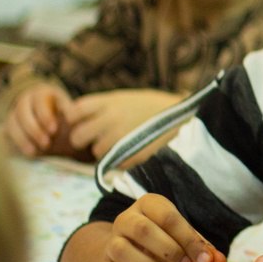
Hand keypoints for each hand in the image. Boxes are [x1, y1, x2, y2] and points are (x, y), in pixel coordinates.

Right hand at [1, 84, 71, 155]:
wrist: (55, 129)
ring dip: (23, 139)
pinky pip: (6, 135)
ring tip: (35, 152)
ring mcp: (13, 114)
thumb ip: (70, 114)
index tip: (54, 130)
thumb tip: (70, 117)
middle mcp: (24, 102)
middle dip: (34, 129)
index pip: (39, 101)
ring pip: (12, 124)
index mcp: (41, 94)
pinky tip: (28, 153)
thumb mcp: (70, 112)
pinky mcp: (8, 128)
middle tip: (46, 143)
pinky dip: (16, 144)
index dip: (45, 115)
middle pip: (22, 112)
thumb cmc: (66, 117)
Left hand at [63, 89, 184, 157]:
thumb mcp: (130, 98)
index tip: (83, 121)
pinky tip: (135, 151)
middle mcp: (110, 119)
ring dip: (106, 151)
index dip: (75, 119)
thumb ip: (106, 106)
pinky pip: (115, 163)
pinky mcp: (130, 156)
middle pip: (78, 136)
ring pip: (96, 152)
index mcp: (110, 102)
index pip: (74, 111)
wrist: (188, 119)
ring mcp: (120, 139)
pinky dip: (122, 161)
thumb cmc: (159, 106)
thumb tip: (79, 116)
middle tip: (98, 139)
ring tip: (123, 144)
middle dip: (85, 140)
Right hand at [101, 193, 225, 261]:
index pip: (169, 217)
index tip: (204, 259)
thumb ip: (203, 250)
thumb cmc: (165, 242)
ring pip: (120, 250)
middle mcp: (126, 219)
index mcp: (149, 205)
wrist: (131, 257)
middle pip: (142, 230)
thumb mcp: (186, 241)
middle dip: (168, 250)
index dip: (189, 239)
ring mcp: (111, 242)